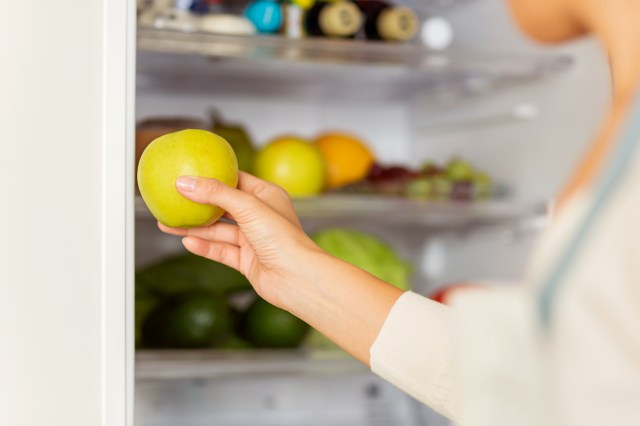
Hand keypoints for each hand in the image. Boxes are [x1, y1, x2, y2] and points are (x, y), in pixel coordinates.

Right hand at [158, 172, 323, 309]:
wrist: (297, 278)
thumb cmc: (282, 238)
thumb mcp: (248, 206)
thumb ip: (215, 193)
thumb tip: (184, 182)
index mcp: (266, 196)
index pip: (235, 180)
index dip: (211, 176)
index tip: (187, 174)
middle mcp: (260, 216)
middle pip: (222, 206)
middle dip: (197, 204)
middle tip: (171, 199)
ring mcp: (253, 240)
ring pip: (218, 231)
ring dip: (194, 228)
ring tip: (167, 224)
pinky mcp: (247, 261)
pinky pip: (221, 251)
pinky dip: (204, 247)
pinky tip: (187, 242)